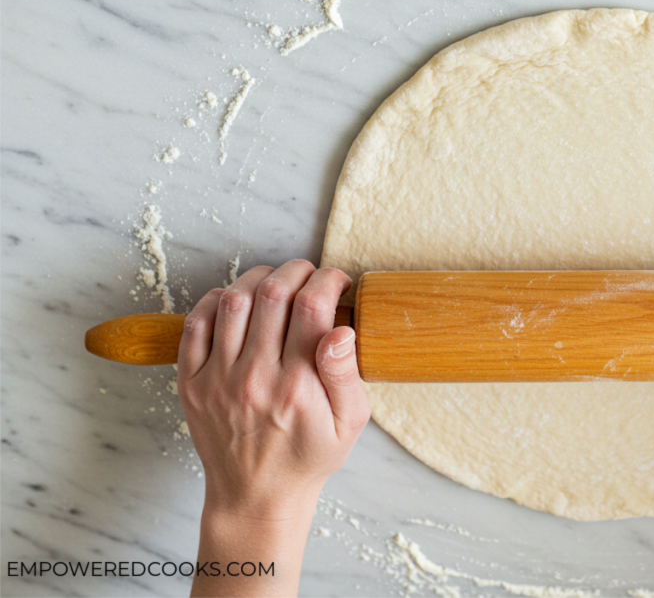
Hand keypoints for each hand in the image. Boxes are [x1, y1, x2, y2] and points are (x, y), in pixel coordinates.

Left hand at [177, 260, 370, 597]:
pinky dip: (216, 300)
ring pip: (234, 301)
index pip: (312, 307)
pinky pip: (196, 324)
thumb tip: (342, 330)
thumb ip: (346, 374)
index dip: (329, 280)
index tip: (338, 282)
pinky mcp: (191, 382)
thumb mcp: (349, 423)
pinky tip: (237, 301)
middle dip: (298, 271)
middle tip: (310, 275)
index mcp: (298, 387)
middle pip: (273, 294)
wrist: (256, 495)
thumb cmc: (307, 457)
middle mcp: (255, 378)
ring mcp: (217, 379)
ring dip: (258, 278)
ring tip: (277, 282)